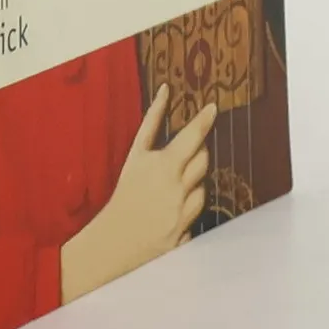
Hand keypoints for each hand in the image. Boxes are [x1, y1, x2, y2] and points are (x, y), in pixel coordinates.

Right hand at [60, 85, 216, 303]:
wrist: (116, 238)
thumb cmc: (125, 191)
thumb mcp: (135, 154)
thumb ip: (153, 122)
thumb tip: (166, 90)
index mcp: (164, 165)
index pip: (193, 137)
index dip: (205, 120)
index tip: (213, 107)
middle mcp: (178, 187)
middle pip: (203, 159)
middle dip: (197, 153)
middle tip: (182, 155)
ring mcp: (185, 211)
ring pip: (203, 186)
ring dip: (192, 183)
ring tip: (169, 188)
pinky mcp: (188, 231)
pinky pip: (197, 212)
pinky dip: (188, 207)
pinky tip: (170, 210)